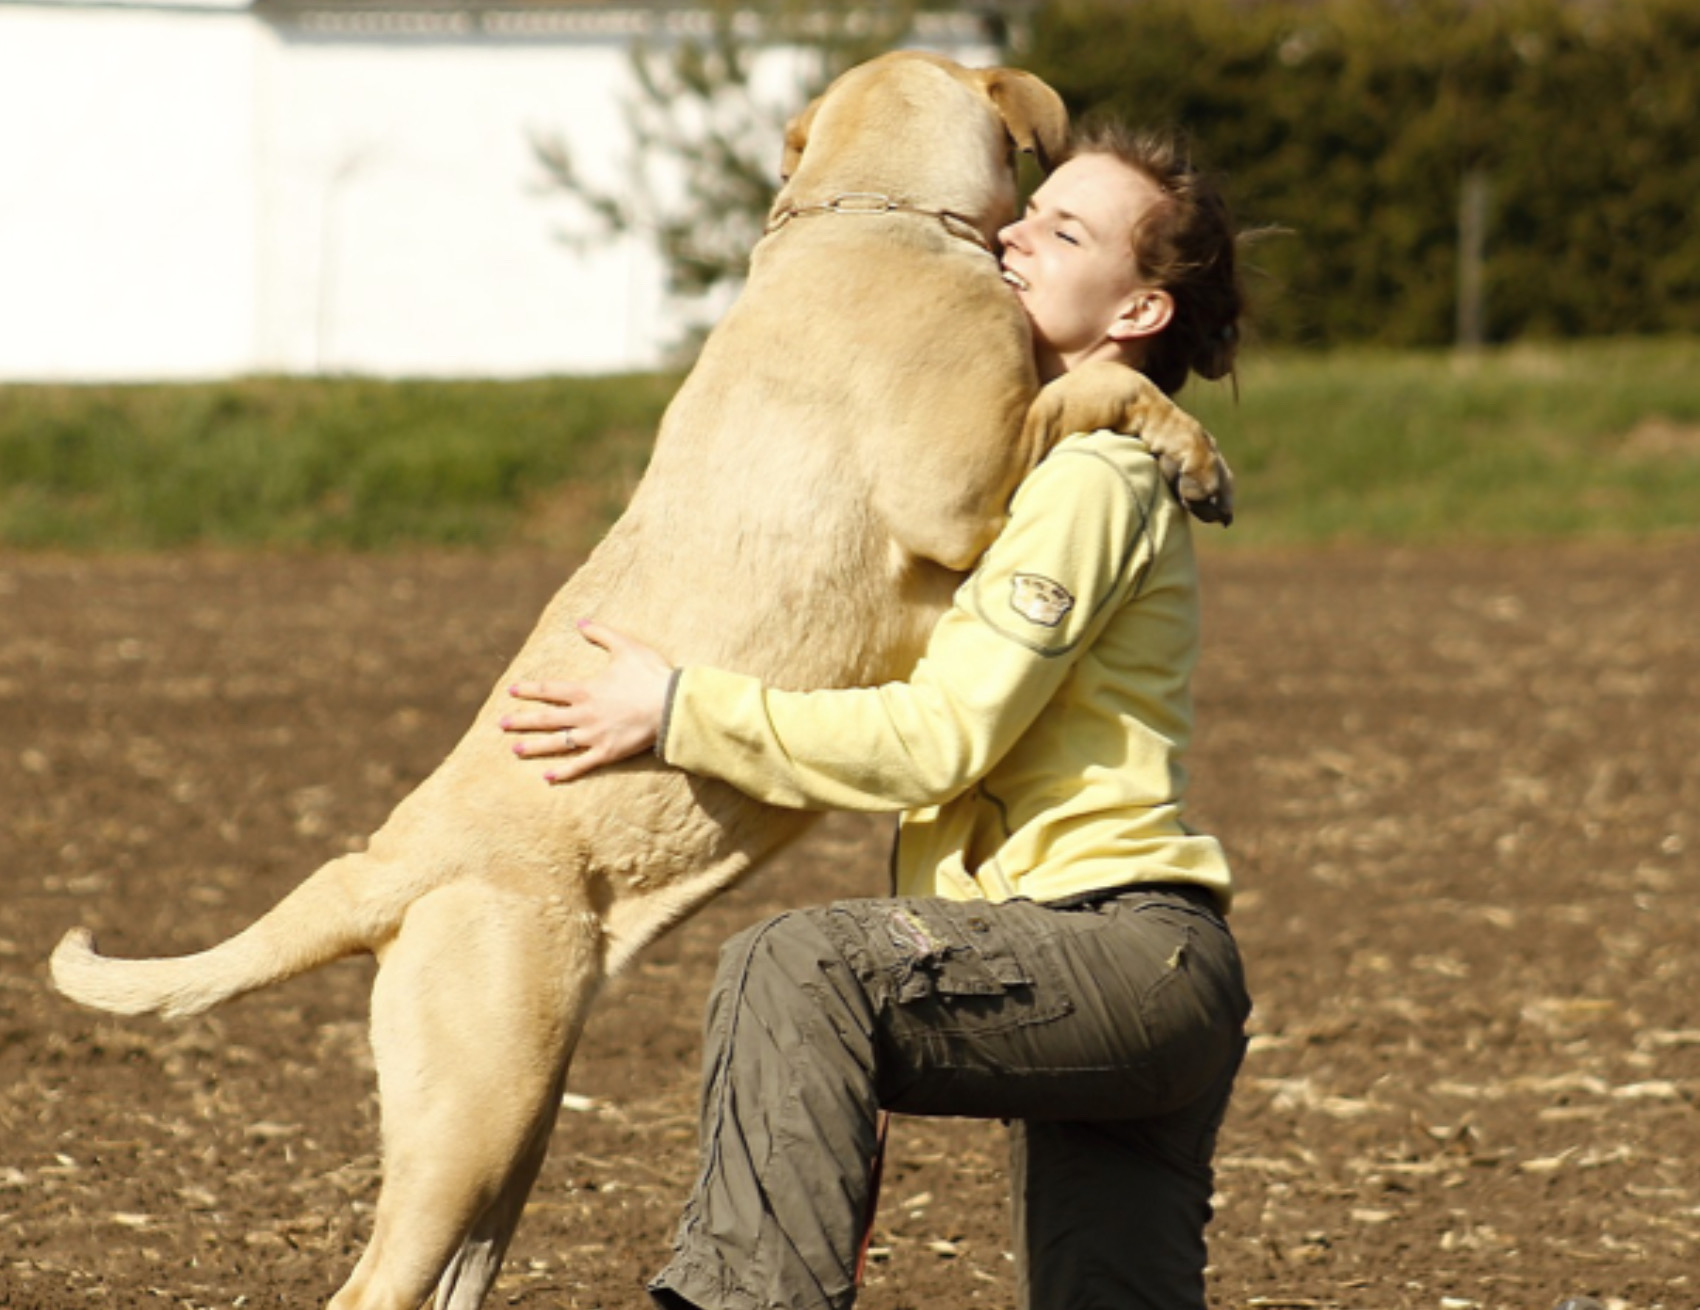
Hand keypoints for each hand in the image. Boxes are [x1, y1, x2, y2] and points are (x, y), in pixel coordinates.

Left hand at [501, 621, 673, 783]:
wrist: (672, 705)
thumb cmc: (651, 675)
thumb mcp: (626, 647)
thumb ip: (602, 634)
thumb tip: (581, 622)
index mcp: (586, 690)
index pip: (550, 689)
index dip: (530, 689)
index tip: (512, 690)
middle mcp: (584, 715)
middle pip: (546, 718)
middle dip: (522, 721)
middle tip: (501, 725)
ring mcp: (594, 736)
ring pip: (558, 743)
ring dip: (535, 746)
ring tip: (515, 749)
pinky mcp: (607, 752)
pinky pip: (581, 765)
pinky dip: (563, 772)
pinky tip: (547, 777)